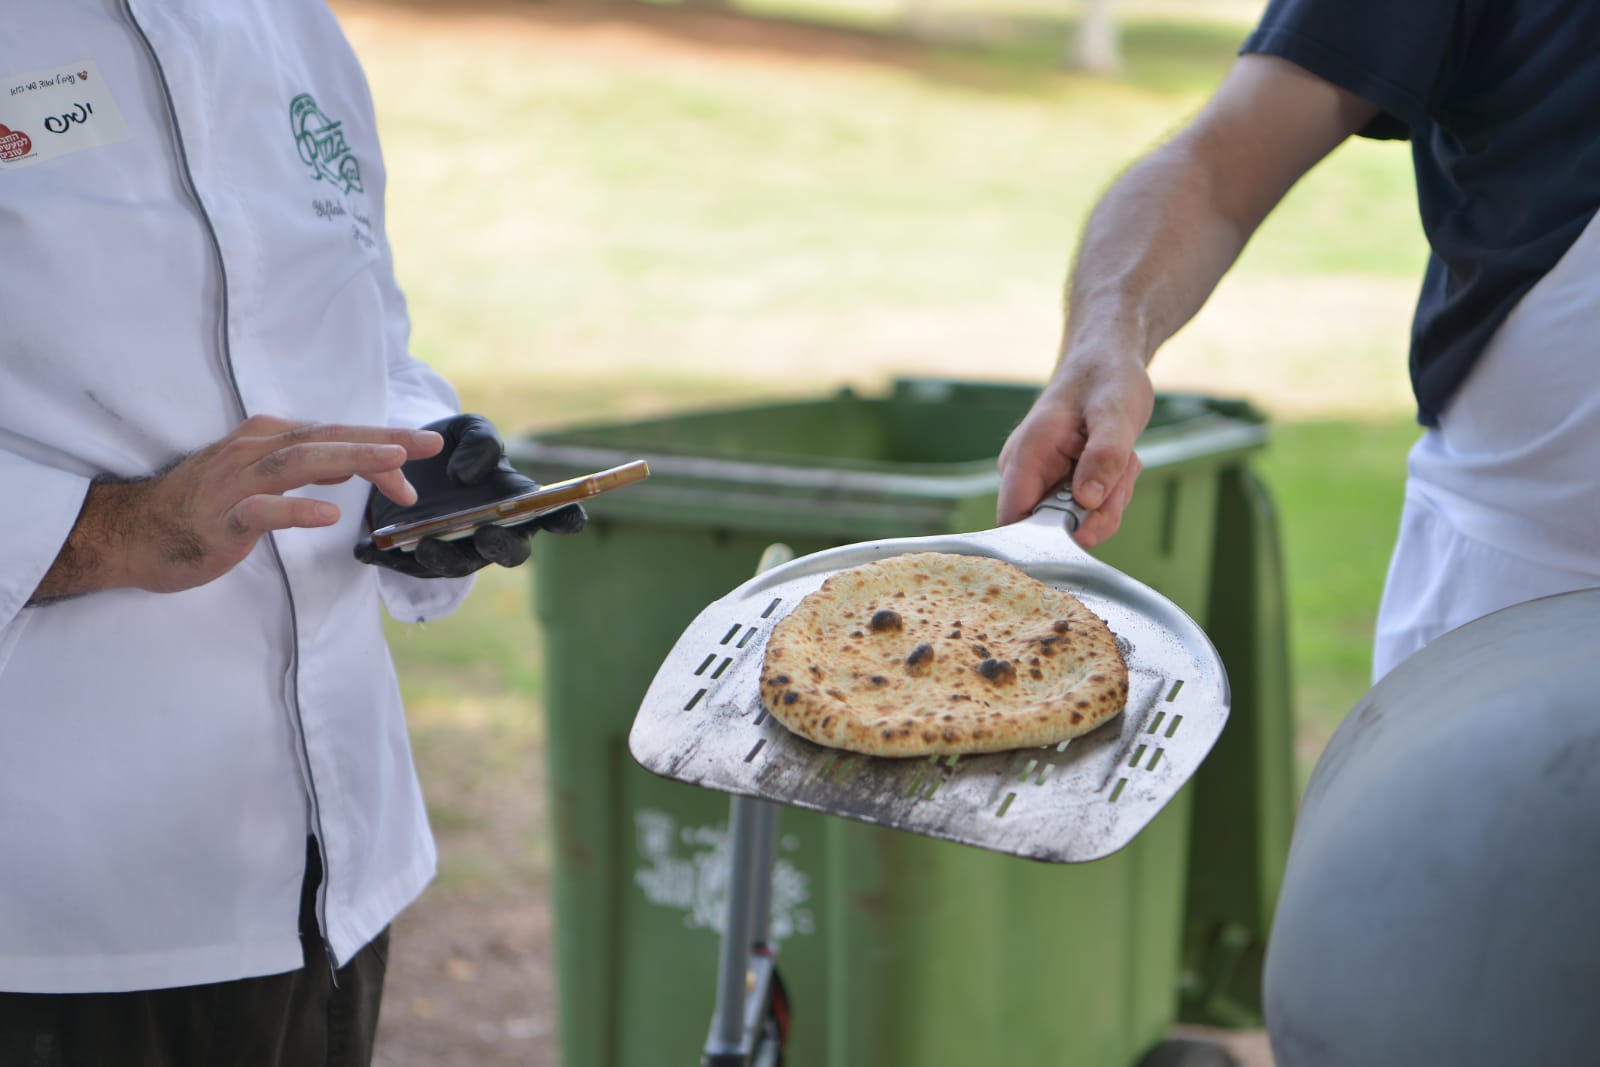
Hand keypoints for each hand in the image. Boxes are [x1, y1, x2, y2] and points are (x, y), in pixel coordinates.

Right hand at [30, 415, 443, 601]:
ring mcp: (236, 483)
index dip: (382, 442)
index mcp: (269, 439)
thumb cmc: (206, 505)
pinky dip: (295, 510)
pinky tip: (328, 516)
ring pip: (299, 462)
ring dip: (349, 458)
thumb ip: (309, 468)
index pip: (336, 435)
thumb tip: (358, 463)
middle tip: (430, 445)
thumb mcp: (264, 479)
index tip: (424, 453)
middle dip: (382, 440)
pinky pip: (261, 511)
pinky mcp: (220, 518)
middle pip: (328, 439)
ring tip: (393, 462)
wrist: (134, 532)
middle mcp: (255, 450)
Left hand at [354, 413, 585, 578]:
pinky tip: (368, 549)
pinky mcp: (417, 558)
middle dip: (500, 546)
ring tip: (424, 543)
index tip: (571, 514)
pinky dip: (389, 559)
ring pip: (457, 565)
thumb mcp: (467, 428)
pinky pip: (406, 567)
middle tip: (486, 533)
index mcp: (516, 501)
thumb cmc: (447, 445)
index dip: (566, 518)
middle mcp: (493, 532)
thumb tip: (466, 476)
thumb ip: (479, 442)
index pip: (552, 515)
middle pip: (509, 552)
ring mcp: (456, 549)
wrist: (398, 457)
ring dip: (443, 558)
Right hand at [996, 347, 1152, 547]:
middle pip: (1051, 528)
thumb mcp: (1115, 414)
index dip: (1045, 540)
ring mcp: (1041, 479)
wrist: (1107, 362)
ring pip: (1074, 521)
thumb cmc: (1106, 378)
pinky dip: (1110, 494)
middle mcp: (1024, 472)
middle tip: (1121, 477)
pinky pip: (1084, 509)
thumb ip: (1104, 458)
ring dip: (1109, 500)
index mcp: (1026, 455)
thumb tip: (1087, 501)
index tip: (1088, 527)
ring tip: (1122, 460)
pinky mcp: (1058, 483)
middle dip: (1095, 513)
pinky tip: (1118, 462)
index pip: (1012, 522)